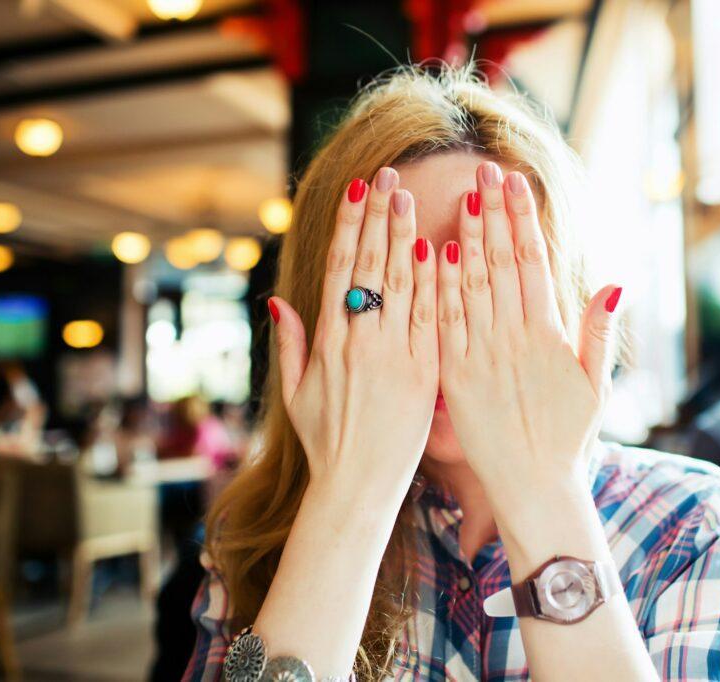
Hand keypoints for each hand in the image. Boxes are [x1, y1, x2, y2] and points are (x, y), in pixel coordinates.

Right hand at [270, 168, 438, 496]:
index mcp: (329, 344)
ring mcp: (395, 357)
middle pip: (372, 268)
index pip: (340, 271)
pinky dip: (435, 286)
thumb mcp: (295, 394)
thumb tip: (278, 301)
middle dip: (379, 219)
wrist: (357, 488)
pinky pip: (431, 322)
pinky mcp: (425, 376)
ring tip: (411, 199)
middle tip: (388, 176)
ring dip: (407, 239)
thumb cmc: (325, 442)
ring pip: (403, 287)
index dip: (350, 228)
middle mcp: (361, 343)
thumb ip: (290, 345)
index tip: (357, 191)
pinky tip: (441, 251)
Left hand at [435, 160, 622, 508]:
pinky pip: (444, 323)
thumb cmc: (567, 438)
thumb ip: (598, 333)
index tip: (515, 182)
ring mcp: (482, 355)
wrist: (533, 487)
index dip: (524, 219)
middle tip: (484, 170)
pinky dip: (439, 287)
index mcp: (548, 335)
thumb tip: (612, 283)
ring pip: (471, 285)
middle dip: (494, 213)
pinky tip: (433, 252)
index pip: (534, 262)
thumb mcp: (596, 386)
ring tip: (461, 196)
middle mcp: (514, 338)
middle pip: (502, 262)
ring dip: (466, 237)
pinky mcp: (454, 376)